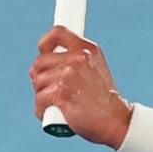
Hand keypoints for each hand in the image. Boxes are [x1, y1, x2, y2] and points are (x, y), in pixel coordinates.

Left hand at [30, 26, 131, 148]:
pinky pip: (38, 99)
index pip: (57, 32)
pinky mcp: (60, 92)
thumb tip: (39, 65)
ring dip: (42, 95)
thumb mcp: (94, 69)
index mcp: (87, 49)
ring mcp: (69, 74)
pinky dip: (41, 109)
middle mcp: (78, 58)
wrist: (114, 119)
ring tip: (58, 103)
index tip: (44, 53)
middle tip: (55, 89)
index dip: (45, 43)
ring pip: (37, 82)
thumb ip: (73, 61)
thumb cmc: (101, 98)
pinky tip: (54, 112)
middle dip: (41, 77)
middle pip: (40, 62)